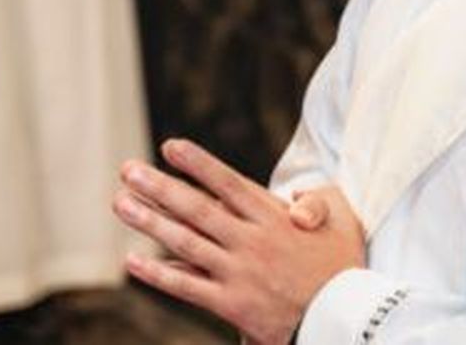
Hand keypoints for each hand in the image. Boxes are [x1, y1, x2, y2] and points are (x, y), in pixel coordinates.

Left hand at [114, 140, 365, 344]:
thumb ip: (317, 200)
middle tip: (127, 170)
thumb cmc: (344, 265)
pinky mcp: (232, 304)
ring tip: (121, 203)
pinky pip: (188, 287)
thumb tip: (293, 202)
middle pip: (196, 208)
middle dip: (158, 186)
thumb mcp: (343, 219)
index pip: (226, 182)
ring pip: (185, 242)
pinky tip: (133, 261)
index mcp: (273, 216)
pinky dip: (158, 274)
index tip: (169, 147)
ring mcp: (238, 273)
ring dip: (149, 222)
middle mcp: (251, 240)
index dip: (196, 163)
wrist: (345, 319)